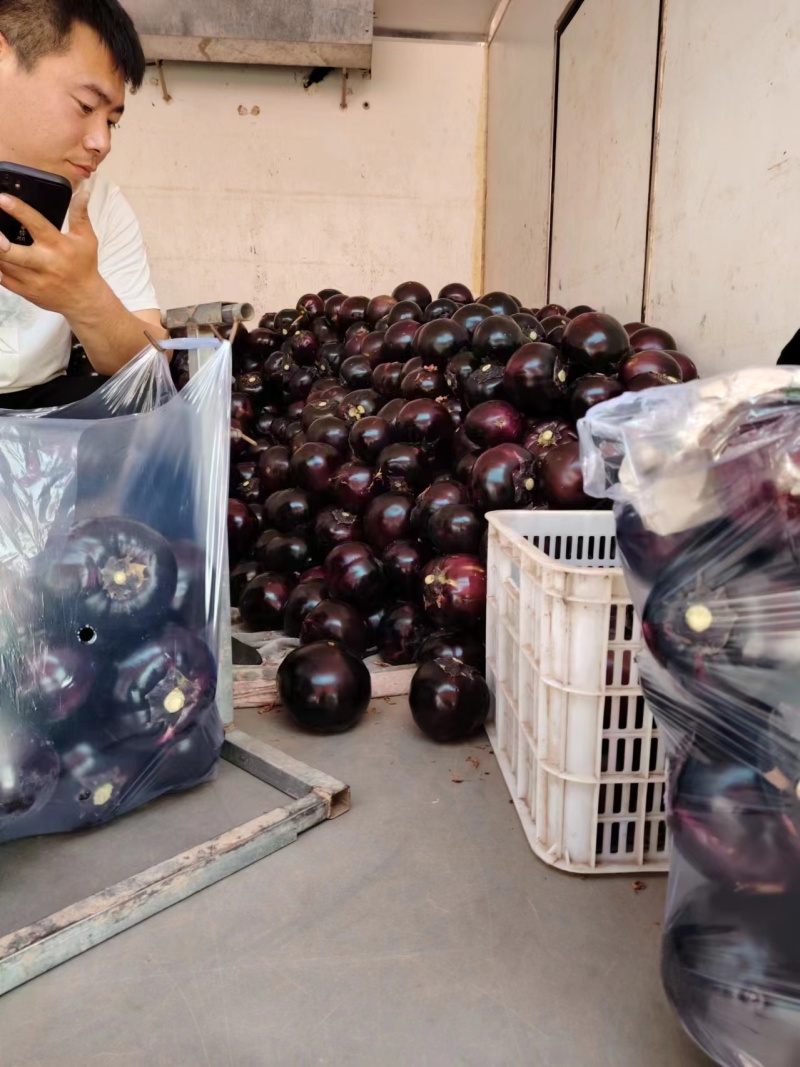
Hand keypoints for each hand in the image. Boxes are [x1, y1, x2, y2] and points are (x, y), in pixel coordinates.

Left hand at [0, 192, 103, 318]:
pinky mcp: (26, 291)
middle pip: (14, 253)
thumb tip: (82, 192)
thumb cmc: (84, 266)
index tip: (2, 198)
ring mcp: (33, 280)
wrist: (83, 299)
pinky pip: (3, 280)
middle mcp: (45, 263)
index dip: (18, 210)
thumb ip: (80, 214)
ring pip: (4, 265)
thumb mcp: (86, 239)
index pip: (36, 224)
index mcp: (59, 246)